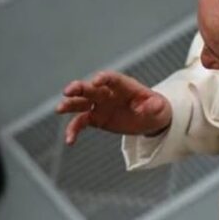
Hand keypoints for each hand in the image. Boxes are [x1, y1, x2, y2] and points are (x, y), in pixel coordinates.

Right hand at [56, 70, 171, 144]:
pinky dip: (74, 130)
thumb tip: (148, 108)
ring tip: (59, 109)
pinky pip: (81, 123)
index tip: (96, 81)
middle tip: (68, 91)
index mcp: (123, 86)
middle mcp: (108, 93)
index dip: (104, 78)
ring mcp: (99, 105)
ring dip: (69, 105)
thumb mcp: (159, 108)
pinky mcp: (95, 118)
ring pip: (81, 103)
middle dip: (79, 88)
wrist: (150, 118)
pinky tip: (69, 141)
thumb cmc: (156, 108)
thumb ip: (154, 106)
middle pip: (91, 88)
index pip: (112, 79)